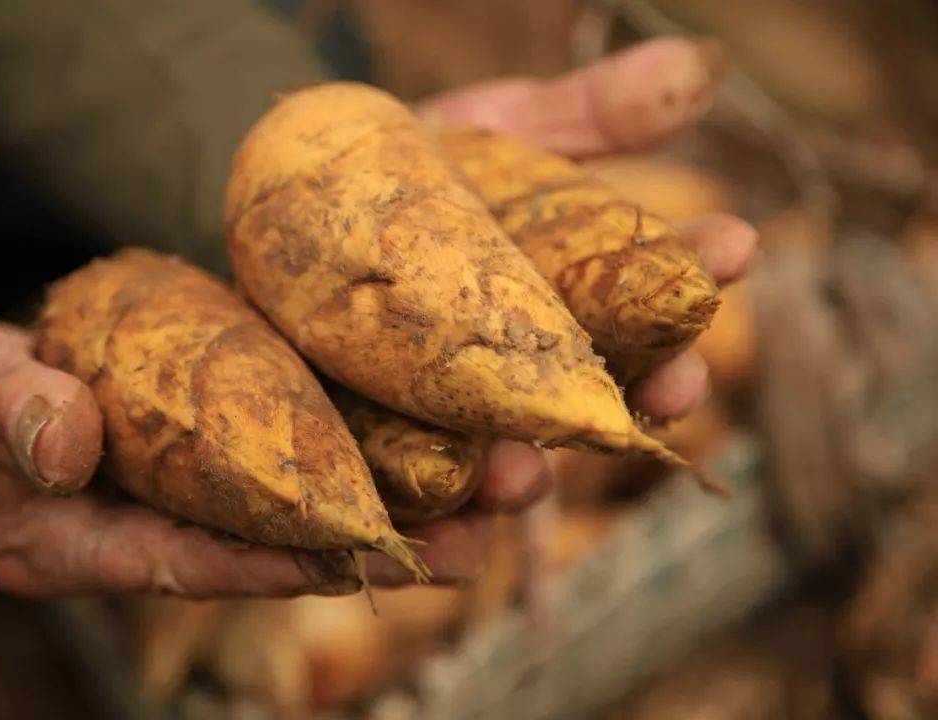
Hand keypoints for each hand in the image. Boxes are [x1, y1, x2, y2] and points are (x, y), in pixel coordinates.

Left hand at [388, 37, 758, 569]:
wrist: (287, 204)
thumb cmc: (405, 173)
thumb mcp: (492, 134)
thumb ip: (587, 116)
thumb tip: (703, 63)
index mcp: (566, 308)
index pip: (647, 304)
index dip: (694, 282)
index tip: (733, 246)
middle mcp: (524, 381)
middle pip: (591, 408)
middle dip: (632, 404)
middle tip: (667, 388)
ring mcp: (455, 430)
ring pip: (505, 477)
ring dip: (523, 482)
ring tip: (519, 473)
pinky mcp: (378, 464)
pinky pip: (412, 520)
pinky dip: (431, 542)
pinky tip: (434, 548)